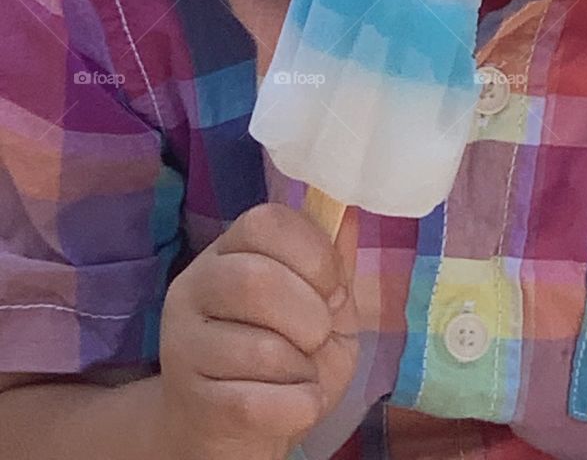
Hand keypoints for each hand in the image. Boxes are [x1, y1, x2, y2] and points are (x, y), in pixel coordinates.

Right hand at [156, 201, 358, 459]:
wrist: (237, 429)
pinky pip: (255, 403)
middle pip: (257, 280)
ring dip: (302, 368)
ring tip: (297, 374)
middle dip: (310, 314)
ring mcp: (183, 345)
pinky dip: (295, 407)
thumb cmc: (287, 358)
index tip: (334, 288)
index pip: (265, 222)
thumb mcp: (321, 303)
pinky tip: (291, 404)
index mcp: (229, 251)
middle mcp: (194, 287)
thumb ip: (334, 262)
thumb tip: (348, 212)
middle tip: (317, 336)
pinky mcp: (189, 402)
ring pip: (261, 349)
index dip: (313, 252)